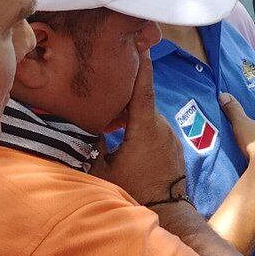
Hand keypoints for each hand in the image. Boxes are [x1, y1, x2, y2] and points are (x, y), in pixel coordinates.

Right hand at [91, 45, 189, 206]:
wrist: (169, 211)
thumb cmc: (136, 190)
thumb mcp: (105, 168)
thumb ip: (94, 144)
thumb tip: (80, 128)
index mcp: (146, 127)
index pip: (142, 89)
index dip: (141, 66)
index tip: (140, 44)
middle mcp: (162, 127)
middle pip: (141, 103)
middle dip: (124, 96)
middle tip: (103, 91)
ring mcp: (170, 137)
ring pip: (147, 117)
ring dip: (131, 116)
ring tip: (110, 121)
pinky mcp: (174, 146)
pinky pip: (155, 129)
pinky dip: (141, 127)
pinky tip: (125, 138)